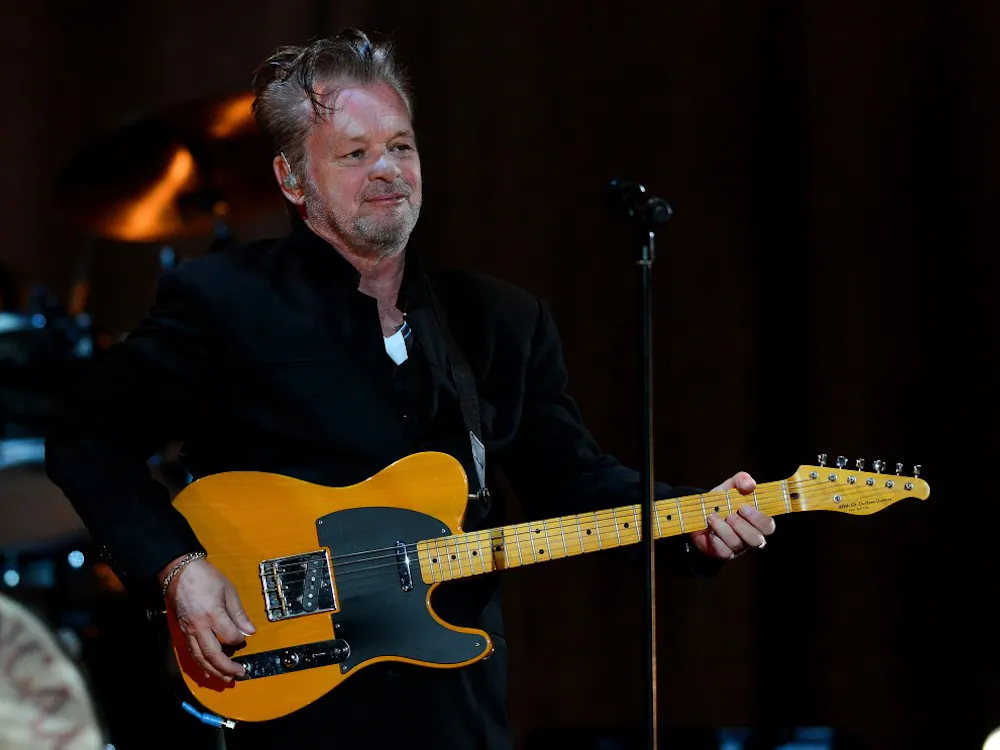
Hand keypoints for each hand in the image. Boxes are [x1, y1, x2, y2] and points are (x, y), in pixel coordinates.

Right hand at [161, 557, 255, 681]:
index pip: (230, 637)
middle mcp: (199, 626)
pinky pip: (192, 652)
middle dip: (227, 668)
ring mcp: (189, 630)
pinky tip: (208, 670)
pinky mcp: (183, 631)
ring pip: (201, 658)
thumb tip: (250, 631)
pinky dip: (201, 664)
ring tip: (226, 679)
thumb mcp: (228, 590)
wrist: (180, 571)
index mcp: (213, 614)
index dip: (240, 641)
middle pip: (213, 654)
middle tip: (239, 674)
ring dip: (214, 671)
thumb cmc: (205, 577)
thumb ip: (239, 613)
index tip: (244, 638)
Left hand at [688, 471, 775, 559]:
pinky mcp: (724, 553)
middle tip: (730, 514)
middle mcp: (751, 536)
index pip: (768, 526)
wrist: (698, 515)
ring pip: (737, 544)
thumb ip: (741, 480)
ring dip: (723, 529)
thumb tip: (750, 484)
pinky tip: (709, 530)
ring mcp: (738, 547)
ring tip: (712, 517)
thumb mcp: (730, 487)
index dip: (758, 518)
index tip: (743, 507)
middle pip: (757, 540)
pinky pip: (724, 551)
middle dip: (742, 526)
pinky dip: (716, 539)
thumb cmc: (721, 501)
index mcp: (757, 521)